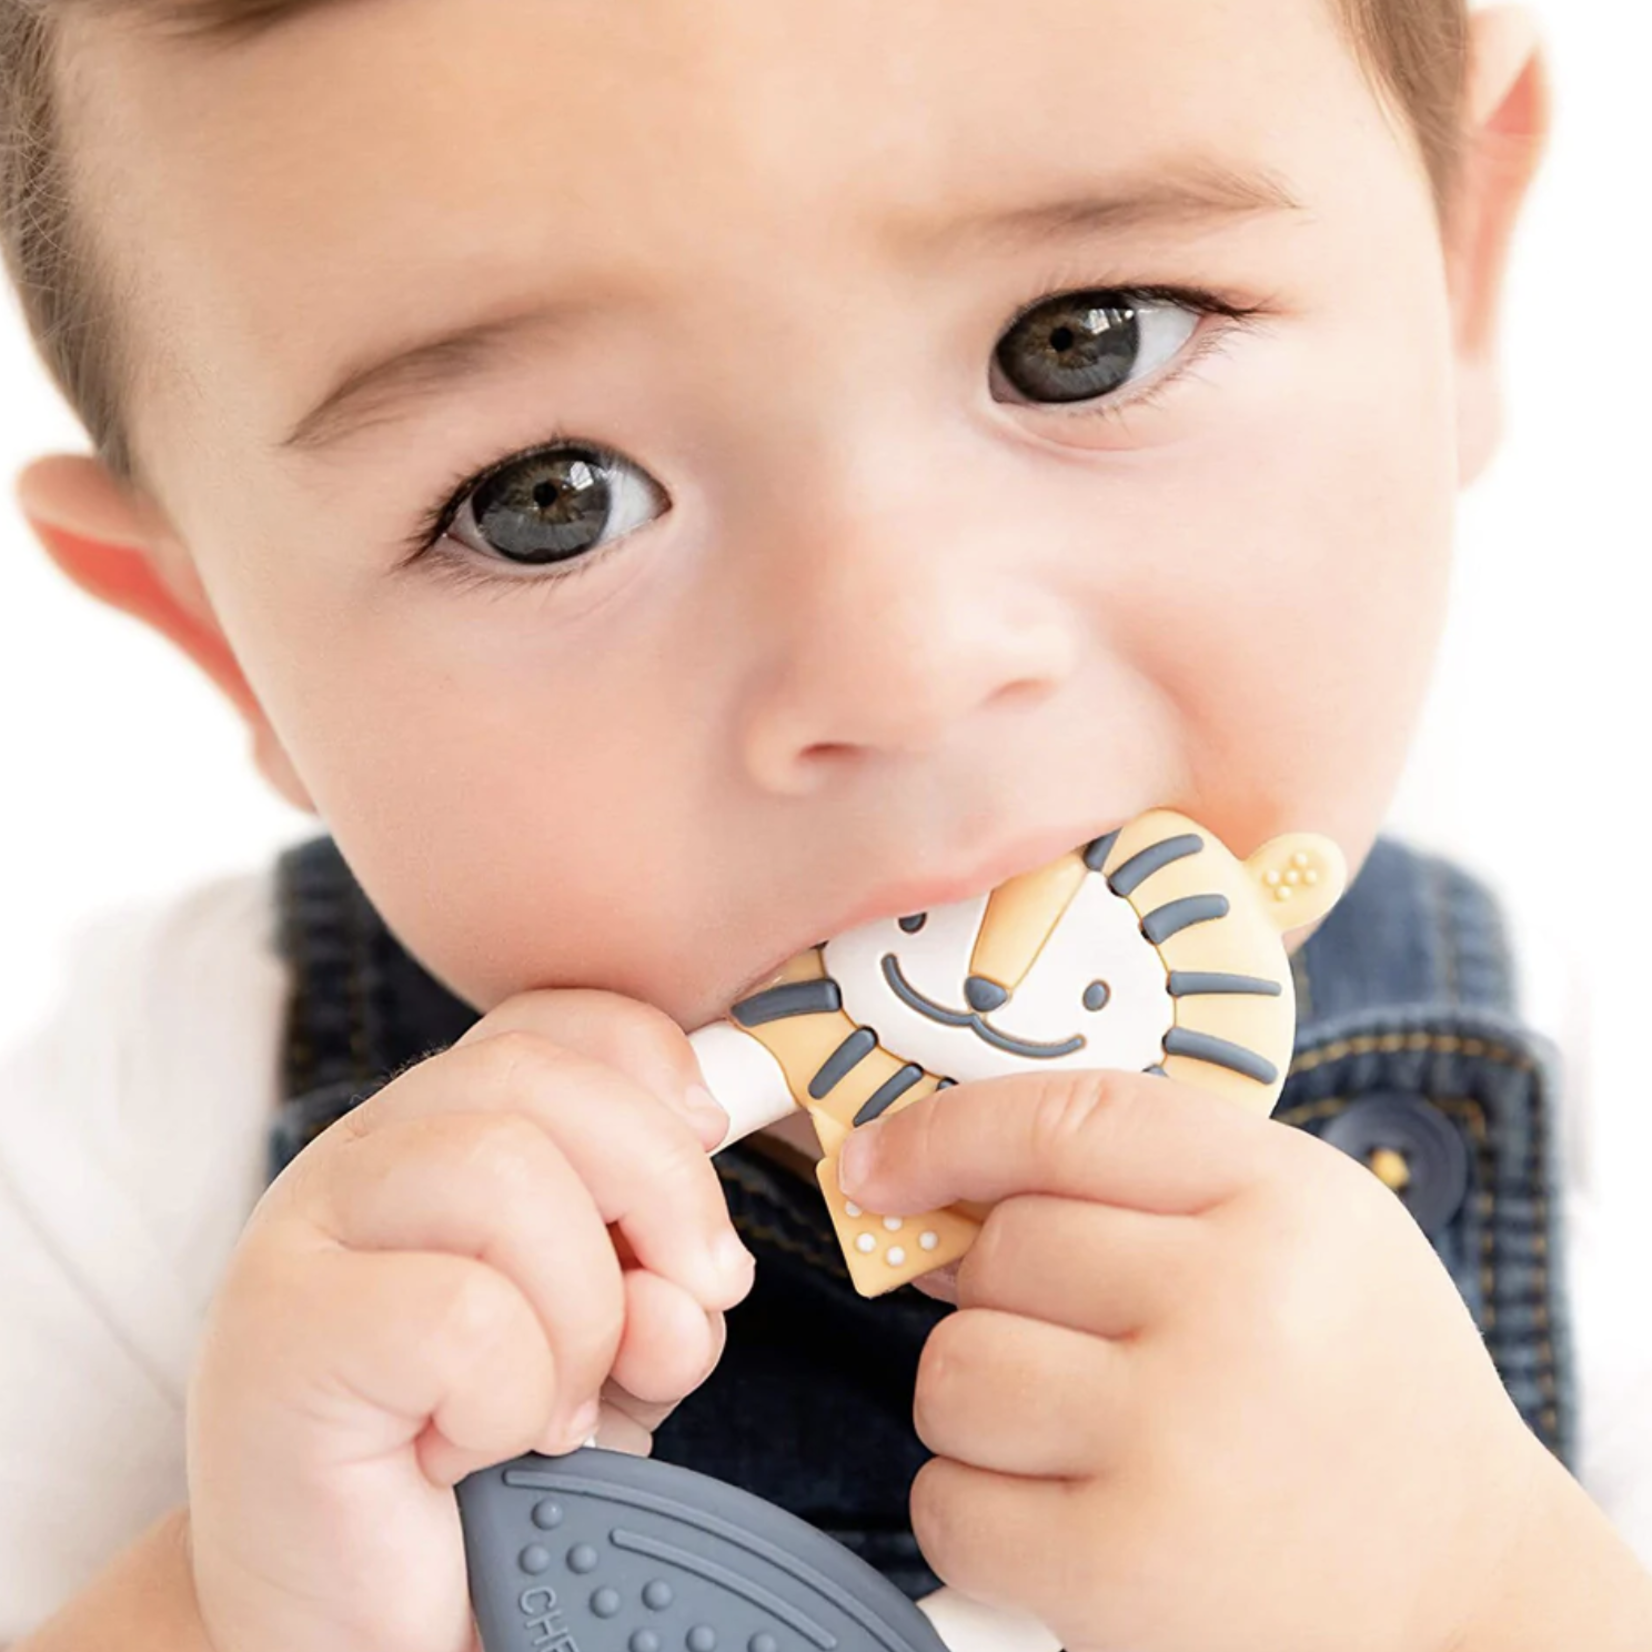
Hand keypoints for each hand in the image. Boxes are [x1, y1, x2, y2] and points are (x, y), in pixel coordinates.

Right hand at [186, 989, 753, 1651]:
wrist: (347, 1617)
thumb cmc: (479, 1463)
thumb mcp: (608, 1349)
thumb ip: (663, 1290)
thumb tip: (698, 1277)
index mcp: (440, 1133)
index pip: (549, 1019)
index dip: (650, 1060)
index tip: (712, 1139)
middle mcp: (362, 1157)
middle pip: (537, 1078)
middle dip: (659, 1185)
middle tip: (686, 1308)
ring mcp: (302, 1234)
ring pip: (501, 1173)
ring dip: (580, 1312)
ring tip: (550, 1410)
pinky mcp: (281, 1335)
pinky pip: (459, 1312)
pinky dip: (510, 1394)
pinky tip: (472, 1447)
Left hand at [835, 1068, 1551, 1651]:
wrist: (1468, 1589)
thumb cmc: (1357, 1385)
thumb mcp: (1297, 1228)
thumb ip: (1138, 1181)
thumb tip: (930, 1190)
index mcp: (1283, 1198)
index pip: (1065, 1120)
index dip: (944, 1133)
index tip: (876, 1163)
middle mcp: (1237, 1307)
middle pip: (998, 1252)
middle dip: (999, 1296)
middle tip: (1076, 1343)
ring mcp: (1180, 1443)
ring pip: (954, 1372)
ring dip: (981, 1404)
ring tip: (1075, 1432)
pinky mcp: (1127, 1575)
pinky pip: (949, 1505)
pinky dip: (978, 1512)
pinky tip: (1062, 1514)